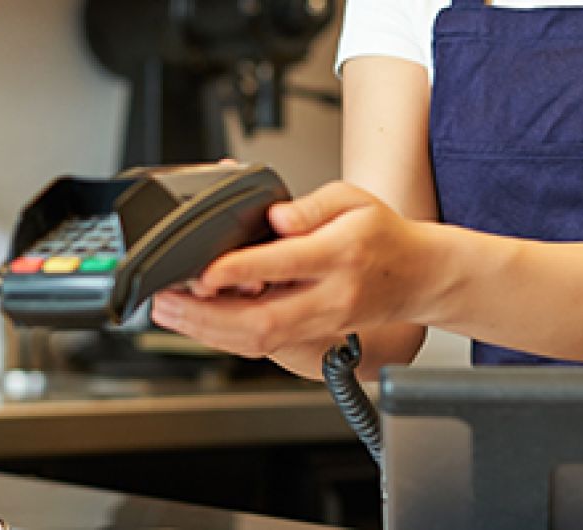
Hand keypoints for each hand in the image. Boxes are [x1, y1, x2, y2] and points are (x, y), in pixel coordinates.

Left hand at [152, 181, 437, 374]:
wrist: (417, 277)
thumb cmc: (382, 235)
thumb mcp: (354, 199)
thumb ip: (312, 206)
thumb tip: (277, 218)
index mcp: (340, 254)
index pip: (284, 265)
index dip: (237, 270)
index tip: (201, 270)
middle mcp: (329, 296)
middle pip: (262, 320)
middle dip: (206, 316)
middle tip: (165, 301)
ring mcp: (321, 321)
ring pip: (258, 339)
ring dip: (207, 330)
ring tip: (169, 313)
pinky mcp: (312, 334)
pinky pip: (263, 343)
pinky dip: (224, 335)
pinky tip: (198, 321)